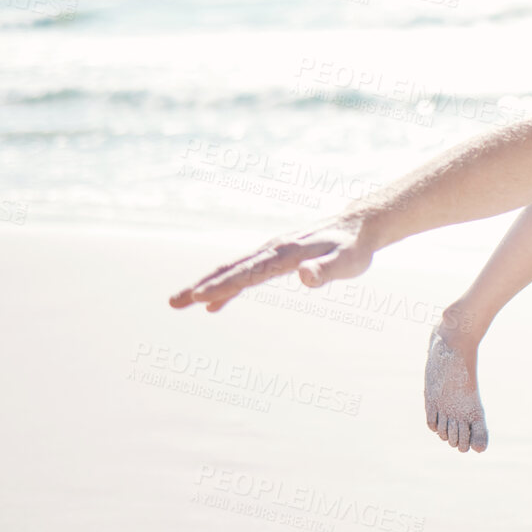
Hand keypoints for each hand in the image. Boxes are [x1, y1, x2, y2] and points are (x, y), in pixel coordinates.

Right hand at [168, 219, 372, 311]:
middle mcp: (272, 250)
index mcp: (285, 254)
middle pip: (230, 269)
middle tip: (172, 303)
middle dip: (200, 286)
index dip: (224, 286)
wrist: (359, 225)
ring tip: (178, 303)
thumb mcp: (348, 263)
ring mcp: (271, 252)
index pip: (249, 273)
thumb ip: (326, 270)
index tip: (199, 298)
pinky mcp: (274, 257)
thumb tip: (306, 275)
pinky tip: (215, 306)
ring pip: (232, 269)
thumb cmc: (355, 248)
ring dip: (205, 285)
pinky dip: (227, 288)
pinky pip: (245, 273)